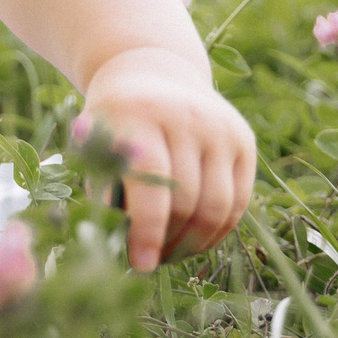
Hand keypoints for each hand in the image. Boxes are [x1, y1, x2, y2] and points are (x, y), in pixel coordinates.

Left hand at [80, 46, 257, 270]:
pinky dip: (218, 231)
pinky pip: (238, 202)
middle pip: (187, 200)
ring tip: (171, 255)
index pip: (151, 180)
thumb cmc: (114, 125)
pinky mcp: (243, 139)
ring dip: (195, 244)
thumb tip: (114, 253)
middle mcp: (185, 116)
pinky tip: (194, 241)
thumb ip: (103, 195)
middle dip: (169, 242)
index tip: (139, 265)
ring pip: (218, 207)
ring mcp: (220, 127)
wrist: (150, 72)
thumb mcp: (94, 148)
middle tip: (151, 261)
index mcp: (140, 115)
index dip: (146, 230)